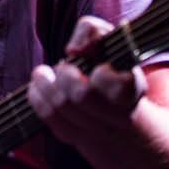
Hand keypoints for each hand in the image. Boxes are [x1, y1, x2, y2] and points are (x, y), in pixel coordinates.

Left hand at [27, 15, 146, 147]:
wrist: (125, 117)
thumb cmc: (114, 68)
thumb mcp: (111, 41)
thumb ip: (92, 31)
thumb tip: (72, 50)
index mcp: (133, 90)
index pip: (118, 85)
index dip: (103, 75)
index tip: (100, 68)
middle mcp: (118, 116)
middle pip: (81, 97)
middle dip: (65, 77)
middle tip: (62, 67)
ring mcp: (97, 131)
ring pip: (61, 108)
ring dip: (45, 85)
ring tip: (42, 74)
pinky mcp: (77, 138)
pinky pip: (50, 119)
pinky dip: (37, 98)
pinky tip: (36, 88)